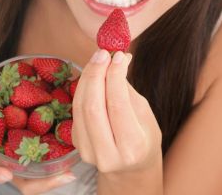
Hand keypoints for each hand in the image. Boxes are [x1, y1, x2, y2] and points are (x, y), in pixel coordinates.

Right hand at [0, 91, 76, 194]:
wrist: (17, 115)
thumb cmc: (4, 115)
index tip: (5, 175)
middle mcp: (15, 167)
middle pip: (27, 185)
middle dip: (42, 184)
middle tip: (60, 177)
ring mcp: (33, 166)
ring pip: (43, 180)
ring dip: (56, 179)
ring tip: (70, 173)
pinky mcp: (49, 159)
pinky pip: (57, 166)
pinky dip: (67, 163)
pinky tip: (78, 154)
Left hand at [72, 49, 161, 174]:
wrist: (130, 169)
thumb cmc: (144, 138)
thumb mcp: (145, 115)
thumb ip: (127, 90)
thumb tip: (117, 59)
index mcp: (132, 148)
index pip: (117, 105)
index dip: (115, 76)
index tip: (118, 55)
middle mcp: (108, 154)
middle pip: (93, 106)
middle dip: (96, 74)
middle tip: (103, 53)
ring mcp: (88, 152)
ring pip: (80, 106)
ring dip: (87, 78)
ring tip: (98, 59)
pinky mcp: (77, 144)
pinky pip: (77, 110)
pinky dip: (83, 88)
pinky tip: (92, 75)